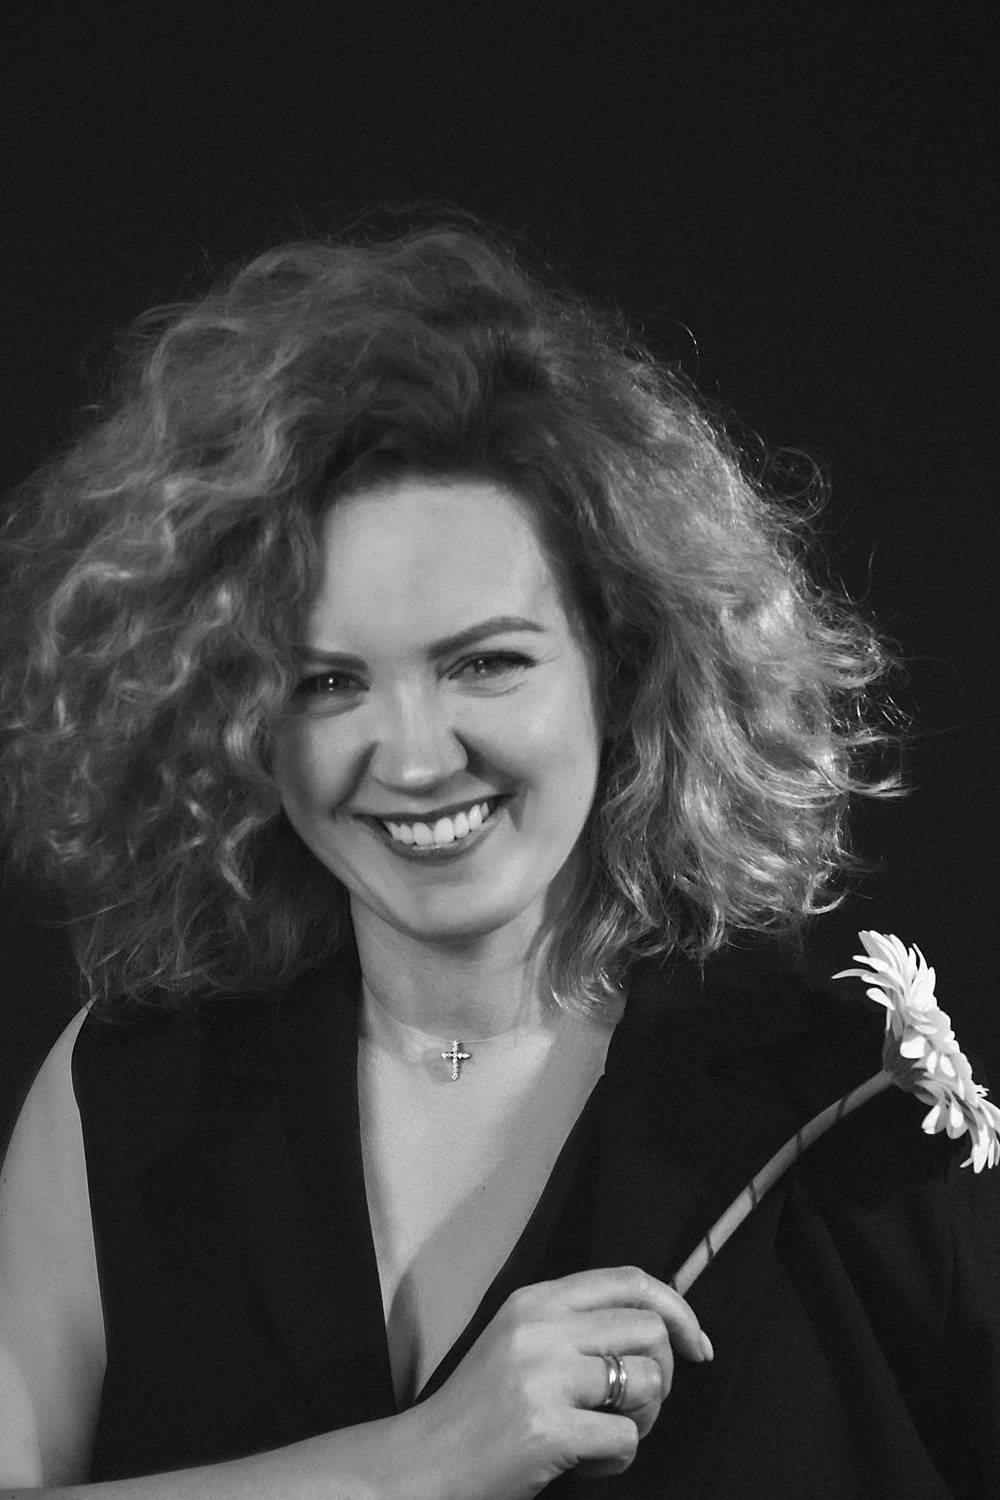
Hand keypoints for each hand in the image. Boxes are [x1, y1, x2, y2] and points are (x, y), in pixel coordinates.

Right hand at [397, 1265, 711, 1499]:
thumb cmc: (478, 1411)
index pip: (630, 1280)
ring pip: (649, 1382)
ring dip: (643, 1420)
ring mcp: (544, 1376)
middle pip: (650, 1329)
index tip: (697, 1345)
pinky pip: (626, 1440)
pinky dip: (616, 1461)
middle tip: (635, 1406)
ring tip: (606, 1434)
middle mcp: (541, 1328)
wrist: (425, 1463)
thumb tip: (657, 1331)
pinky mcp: (548, 1429)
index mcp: (536, 1299)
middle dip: (664, 1375)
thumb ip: (575, 1325)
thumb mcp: (519, 1341)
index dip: (678, 1310)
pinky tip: (583, 1462)